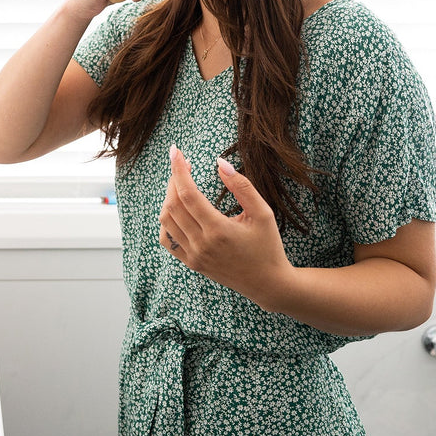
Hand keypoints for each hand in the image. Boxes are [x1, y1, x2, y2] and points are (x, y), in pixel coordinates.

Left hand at [159, 144, 292, 309]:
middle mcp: (202, 244)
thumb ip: (241, 186)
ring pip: (167, 221)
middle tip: (183, 165)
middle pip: (173, 205)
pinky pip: (168, 240)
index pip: (187, 194)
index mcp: (218, 230)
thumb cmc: (269, 245)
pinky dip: (167, 221)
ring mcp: (194, 256)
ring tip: (181, 185)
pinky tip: (177, 210)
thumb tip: (219, 163)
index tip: (176, 152)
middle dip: (174, 180)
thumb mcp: (262, 212)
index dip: (178, 170)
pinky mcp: (192, 263)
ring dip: (169, 198)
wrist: (268, 283)